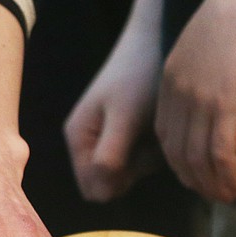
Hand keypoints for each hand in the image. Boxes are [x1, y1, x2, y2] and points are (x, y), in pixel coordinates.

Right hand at [65, 22, 164, 202]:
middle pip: (112, 183)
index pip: (94, 189)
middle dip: (135, 169)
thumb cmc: (139, 77)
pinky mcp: (125, 132)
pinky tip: (157, 123)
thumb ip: (109, 157)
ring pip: (128, 173)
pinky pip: (139, 157)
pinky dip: (153, 147)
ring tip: (154, 125)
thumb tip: (99, 196)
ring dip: (147, 158)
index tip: (136, 152)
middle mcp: (87, 140)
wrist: (157, 40)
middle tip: (148, 137)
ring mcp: (107, 136)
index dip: (119, 181)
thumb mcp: (124, 118)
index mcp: (78, 137)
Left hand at [155, 0, 235, 202]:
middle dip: (192, 178)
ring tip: (230, 198)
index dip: (177, 157)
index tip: (195, 171)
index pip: (164, 131)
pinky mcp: (225, 107)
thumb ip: (205, 65)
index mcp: (170, 77)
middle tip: (213, 193)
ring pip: (197, 160)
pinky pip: (221, 157)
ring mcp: (199, 101)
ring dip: (213, 186)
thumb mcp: (209, 40)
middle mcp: (177, 93)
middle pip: (176, 152)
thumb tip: (218, 81)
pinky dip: (228, 178)